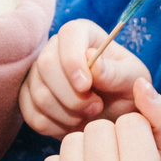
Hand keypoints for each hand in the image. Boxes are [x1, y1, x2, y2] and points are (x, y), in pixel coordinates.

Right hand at [20, 18, 155, 138]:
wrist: (113, 118)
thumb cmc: (125, 93)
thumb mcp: (132, 81)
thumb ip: (117, 72)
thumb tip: (95, 65)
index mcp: (83, 34)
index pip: (69, 34)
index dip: (73, 60)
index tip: (86, 86)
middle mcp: (55, 47)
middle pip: (46, 64)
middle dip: (71, 95)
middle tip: (96, 107)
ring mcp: (38, 73)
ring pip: (38, 93)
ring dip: (66, 114)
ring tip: (88, 116)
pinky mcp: (28, 97)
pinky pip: (32, 114)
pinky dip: (54, 126)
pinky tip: (72, 125)